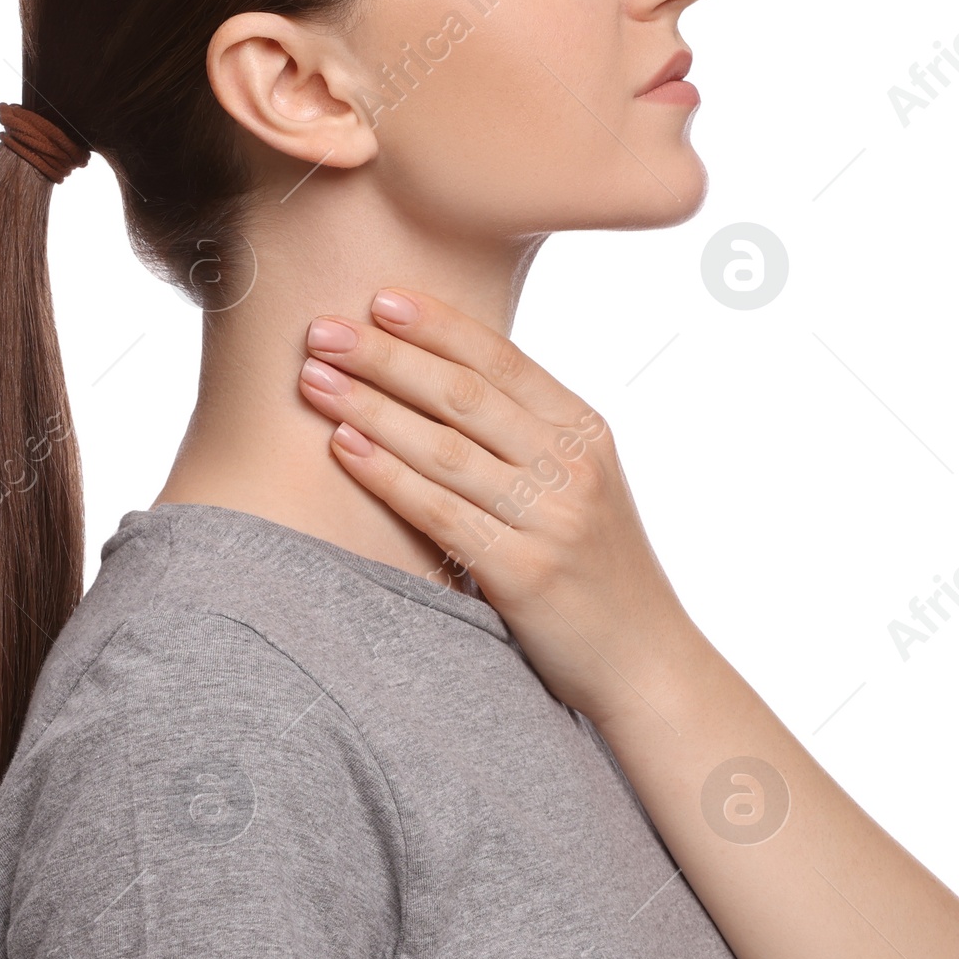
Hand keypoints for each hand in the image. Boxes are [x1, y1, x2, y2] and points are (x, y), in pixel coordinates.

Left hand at [295, 288, 700, 725]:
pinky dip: (386, 474)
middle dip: (385, 356)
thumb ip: (524, 437)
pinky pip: (440, 512)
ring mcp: (551, 518)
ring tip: (313, 380)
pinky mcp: (525, 573)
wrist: (644, 661)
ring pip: (444, 447)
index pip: (501, 359)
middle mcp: (573, 465)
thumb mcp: (579, 486)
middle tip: (321, 330)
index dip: (436, 325)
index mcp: (585, 431)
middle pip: (463, 394)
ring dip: (370, 407)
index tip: (378, 298)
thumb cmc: (595, 571)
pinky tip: (343, 447)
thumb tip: (439, 381)